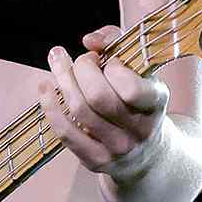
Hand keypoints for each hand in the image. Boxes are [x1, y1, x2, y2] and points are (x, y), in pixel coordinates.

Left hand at [40, 26, 169, 180]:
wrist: (149, 152)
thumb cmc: (138, 100)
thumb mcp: (139, 69)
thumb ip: (116, 42)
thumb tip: (89, 41)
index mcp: (156, 103)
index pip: (130, 88)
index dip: (113, 67)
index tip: (109, 59)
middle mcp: (140, 130)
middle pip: (97, 96)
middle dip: (82, 68)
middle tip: (83, 60)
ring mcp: (118, 148)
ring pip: (78, 110)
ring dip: (62, 79)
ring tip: (58, 61)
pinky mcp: (96, 161)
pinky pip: (65, 132)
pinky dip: (50, 105)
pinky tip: (45, 87)